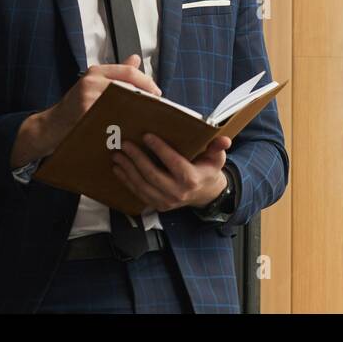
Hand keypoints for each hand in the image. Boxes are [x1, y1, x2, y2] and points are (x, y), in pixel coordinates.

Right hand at [34, 55, 161, 154]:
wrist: (51, 125)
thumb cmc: (75, 106)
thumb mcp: (95, 84)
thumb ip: (117, 73)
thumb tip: (136, 59)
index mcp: (97, 71)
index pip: (129, 72)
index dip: (147, 82)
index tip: (157, 94)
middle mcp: (91, 80)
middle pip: (128, 86)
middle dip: (145, 97)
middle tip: (156, 108)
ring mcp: (87, 96)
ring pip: (122, 100)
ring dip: (136, 110)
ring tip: (146, 117)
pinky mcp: (84, 112)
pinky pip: (110, 115)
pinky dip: (122, 121)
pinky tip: (130, 127)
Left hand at [111, 133, 233, 211]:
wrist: (204, 193)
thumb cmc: (207, 170)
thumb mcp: (216, 158)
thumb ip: (218, 147)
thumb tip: (224, 140)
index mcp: (192, 179)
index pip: (173, 162)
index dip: (159, 149)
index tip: (147, 136)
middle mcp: (177, 192)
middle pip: (152, 174)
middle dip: (137, 158)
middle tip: (126, 144)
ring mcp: (166, 201)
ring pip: (142, 185)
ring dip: (127, 169)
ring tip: (118, 155)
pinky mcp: (157, 205)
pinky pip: (138, 193)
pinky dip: (127, 181)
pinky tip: (119, 169)